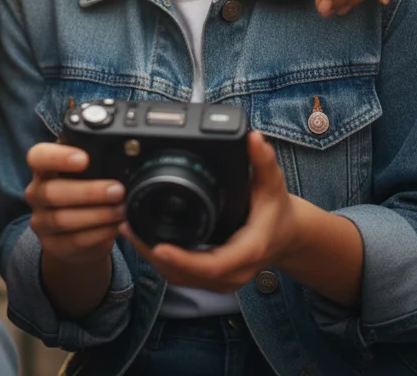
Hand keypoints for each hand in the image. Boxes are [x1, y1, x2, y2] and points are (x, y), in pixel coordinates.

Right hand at [25, 142, 124, 265]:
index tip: (84, 159)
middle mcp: (36, 193)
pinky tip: (115, 227)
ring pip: (62, 219)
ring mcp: (41, 221)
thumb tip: (125, 153)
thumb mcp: (85, 171)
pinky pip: (74, 240)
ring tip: (121, 210)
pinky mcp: (51, 245)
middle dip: (88, 192)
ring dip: (97, 215)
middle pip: (51, 192)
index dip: (58, 157)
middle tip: (117, 190)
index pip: (38, 157)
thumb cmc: (83, 189)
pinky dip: (98, 234)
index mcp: (43, 168)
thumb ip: (95, 161)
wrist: (75, 230)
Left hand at [120, 132, 298, 293]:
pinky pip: (184, 277)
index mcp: (247, 251)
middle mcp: (234, 271)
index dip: (183, 260)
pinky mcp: (214, 279)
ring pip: (182, 279)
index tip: (157, 246)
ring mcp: (224, 279)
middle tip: (128, 228)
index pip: (211, 265)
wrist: (288, 236)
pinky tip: (145, 242)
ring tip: (129, 232)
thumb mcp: (272, 183)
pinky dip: (162, 263)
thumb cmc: (277, 210)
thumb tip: (253, 138)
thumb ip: (263, 161)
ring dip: (153, 260)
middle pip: (188, 276)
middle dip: (154, 256)